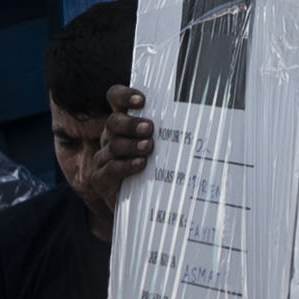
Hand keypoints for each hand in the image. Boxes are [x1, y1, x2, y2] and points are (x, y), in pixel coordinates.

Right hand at [54, 84, 158, 214]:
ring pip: (113, 145)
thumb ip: (169, 131)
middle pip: (114, 121)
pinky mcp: (100, 178)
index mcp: (123, 122)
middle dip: (131, 123)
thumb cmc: (155, 168)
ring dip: (132, 145)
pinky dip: (126, 166)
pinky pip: (110, 169)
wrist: (141, 203)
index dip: (125, 95)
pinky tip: (140, 164)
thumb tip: (198, 118)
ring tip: (149, 147)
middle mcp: (110, 136)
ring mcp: (103, 157)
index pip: (115, 98)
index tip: (142, 100)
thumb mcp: (162, 147)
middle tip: (149, 128)